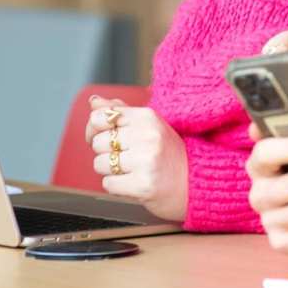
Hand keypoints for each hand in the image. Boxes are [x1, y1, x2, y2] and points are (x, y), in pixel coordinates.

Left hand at [85, 96, 188, 221]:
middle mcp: (147, 135)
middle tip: (128, 155)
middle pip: (98, 143)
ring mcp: (146, 160)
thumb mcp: (149, 125)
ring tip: (133, 169)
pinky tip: (135, 181)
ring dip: (111, 171)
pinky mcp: (143, 184)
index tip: (105, 135)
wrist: (194, 182)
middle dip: (106, 152)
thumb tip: (94, 101)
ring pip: (100, 164)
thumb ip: (120, 112)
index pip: (99, 117)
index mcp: (148, 116)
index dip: (93, 129)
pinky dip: (117, 186)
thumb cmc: (168, 152)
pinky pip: (108, 184)